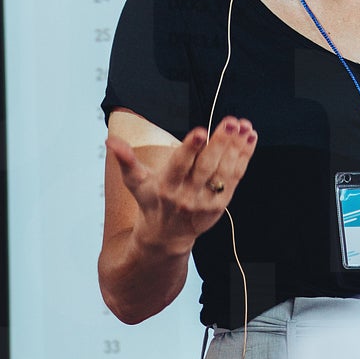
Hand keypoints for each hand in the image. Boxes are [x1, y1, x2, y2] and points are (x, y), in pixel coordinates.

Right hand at [106, 115, 256, 252]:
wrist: (166, 236)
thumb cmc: (151, 201)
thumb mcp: (135, 182)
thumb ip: (125, 160)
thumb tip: (110, 141)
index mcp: (165, 186)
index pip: (179, 165)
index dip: (190, 148)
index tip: (200, 132)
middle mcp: (187, 194)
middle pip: (206, 166)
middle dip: (220, 143)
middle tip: (230, 122)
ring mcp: (206, 201)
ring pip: (224, 171)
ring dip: (236, 147)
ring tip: (244, 126)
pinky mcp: (221, 204)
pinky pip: (235, 178)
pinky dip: (243, 158)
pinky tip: (249, 138)